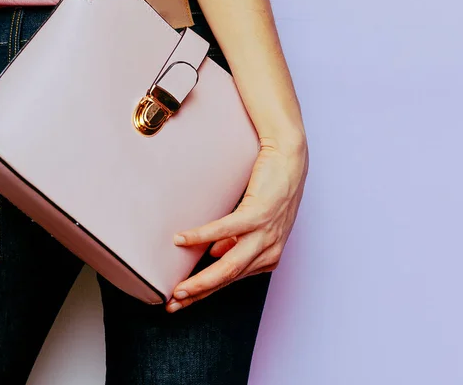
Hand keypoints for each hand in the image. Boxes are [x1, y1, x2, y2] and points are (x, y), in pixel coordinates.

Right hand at [165, 135, 308, 312]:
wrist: (288, 159)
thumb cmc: (271, 187)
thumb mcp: (255, 221)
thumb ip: (236, 241)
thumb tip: (214, 254)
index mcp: (267, 255)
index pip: (230, 280)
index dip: (204, 292)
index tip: (180, 301)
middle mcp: (269, 249)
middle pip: (228, 279)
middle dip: (199, 294)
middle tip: (174, 304)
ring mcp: (266, 233)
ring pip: (230, 265)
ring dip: (202, 279)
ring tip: (178, 287)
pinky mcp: (259, 213)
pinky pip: (226, 229)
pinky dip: (202, 236)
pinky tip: (182, 239)